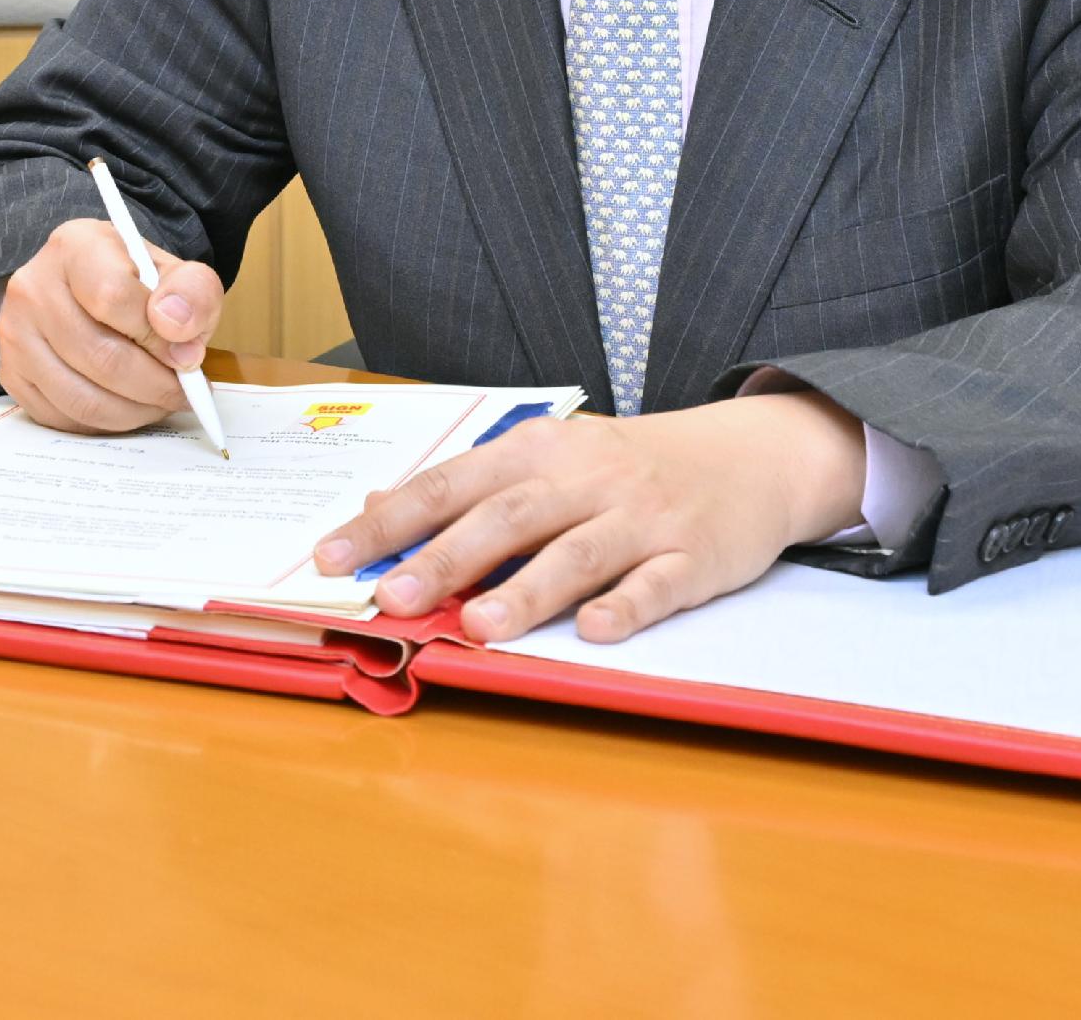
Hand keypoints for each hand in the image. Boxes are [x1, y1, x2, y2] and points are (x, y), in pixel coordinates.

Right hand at [0, 215, 223, 432]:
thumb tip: (178, 336)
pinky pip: (64, 418)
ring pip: (82, 397)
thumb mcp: (174, 272)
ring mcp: (15, 334)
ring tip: (159, 401)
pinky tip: (127, 405)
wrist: (86, 289)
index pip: (112, 296)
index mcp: (75, 247)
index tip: (187, 355)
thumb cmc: (133, 282)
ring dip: (134, 412)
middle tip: (184, 393)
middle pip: (100, 356)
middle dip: (155, 385)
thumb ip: (191, 293)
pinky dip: (105, 423)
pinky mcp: (11, 374)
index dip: (157, 337)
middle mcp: (32, 287)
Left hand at [310, 392, 869, 644]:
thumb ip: (468, 488)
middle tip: (393, 597)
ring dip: (526, 591)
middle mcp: (586, 478)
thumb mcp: (547, 459)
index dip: (389, 523)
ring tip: (478, 627)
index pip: (449, 484)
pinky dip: (626, 605)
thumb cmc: (627, 467)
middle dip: (444, 558)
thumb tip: (377, 508)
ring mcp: (642, 517)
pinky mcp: (695, 556)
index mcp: (538, 451)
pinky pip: (658, 584)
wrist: (749, 456)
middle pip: (506, 518)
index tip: (332, 558)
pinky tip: (594, 630)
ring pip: (577, 553)